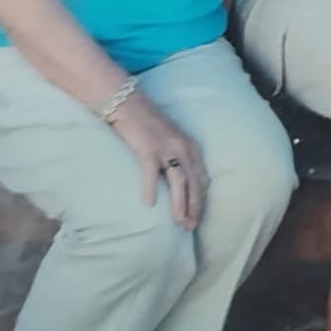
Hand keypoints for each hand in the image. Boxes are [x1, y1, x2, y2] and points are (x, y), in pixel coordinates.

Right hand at [110, 92, 207, 229]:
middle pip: (193, 183)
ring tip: (178, 222)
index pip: (202, 178)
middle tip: (190, 227)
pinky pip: (151, 174)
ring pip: (179, 182)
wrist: (128, 102)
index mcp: (190, 146)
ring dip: (180, 205)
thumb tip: (181, 183)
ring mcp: (166, 148)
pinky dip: (150, 190)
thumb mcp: (170, 139)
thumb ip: (177, 158)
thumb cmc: (147, 123)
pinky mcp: (148, 148)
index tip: (198, 217)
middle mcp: (183, 147)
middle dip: (194, 207)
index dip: (201, 199)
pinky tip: (148, 204)